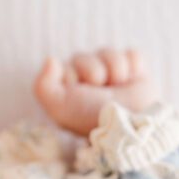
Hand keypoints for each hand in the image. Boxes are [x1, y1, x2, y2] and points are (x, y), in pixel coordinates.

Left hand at [32, 47, 160, 137]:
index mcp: (68, 85)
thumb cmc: (90, 118)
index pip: (63, 64)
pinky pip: (132, 55)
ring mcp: (111, 73)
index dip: (73, 75)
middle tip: (100, 92)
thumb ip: (43, 85)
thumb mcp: (59, 107)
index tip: (79, 93)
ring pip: (108, 52)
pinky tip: (132, 83)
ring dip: (115, 70)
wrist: (129, 126)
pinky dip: (134, 68)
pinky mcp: (135, 70)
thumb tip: (51, 59)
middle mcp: (87, 77)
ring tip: (118, 88)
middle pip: (85, 57)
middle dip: (94, 72)